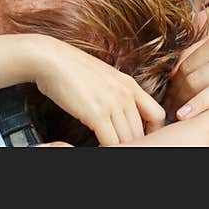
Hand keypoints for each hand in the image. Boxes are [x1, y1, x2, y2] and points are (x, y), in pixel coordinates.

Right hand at [32, 36, 165, 145]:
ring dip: (119, 147)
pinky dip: (107, 149)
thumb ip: (116, 92)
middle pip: (142, 132)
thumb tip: (118, 112)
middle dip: (134, 143)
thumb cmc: (71, 68)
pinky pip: (111, 143)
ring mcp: (113, 104)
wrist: (51, 58)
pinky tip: (97, 147)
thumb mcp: (103, 76)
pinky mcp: (96, 114)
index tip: (140, 138)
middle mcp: (126, 94)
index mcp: (130, 84)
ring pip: (128, 140)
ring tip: (109, 147)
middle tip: (122, 146)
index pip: (158, 115)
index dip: (153, 131)